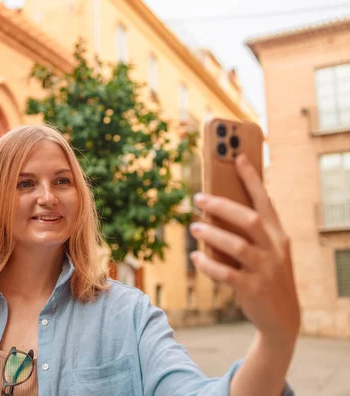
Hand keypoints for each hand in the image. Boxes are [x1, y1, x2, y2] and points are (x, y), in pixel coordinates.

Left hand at [189, 154, 300, 348]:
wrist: (282, 318)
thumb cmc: (266, 275)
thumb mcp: (265, 251)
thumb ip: (248, 232)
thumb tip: (215, 207)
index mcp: (278, 235)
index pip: (265, 201)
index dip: (251, 179)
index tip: (237, 157)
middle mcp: (274, 249)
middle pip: (249, 220)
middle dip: (223, 206)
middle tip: (198, 197)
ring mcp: (265, 270)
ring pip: (238, 246)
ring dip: (212, 234)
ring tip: (194, 226)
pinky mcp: (253, 289)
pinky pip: (227, 274)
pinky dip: (209, 264)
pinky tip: (196, 256)